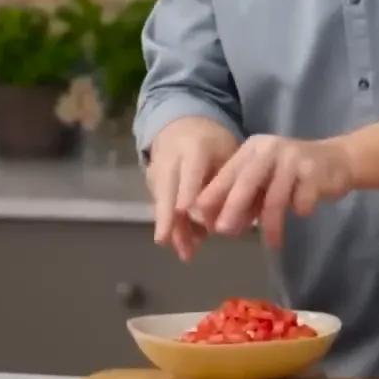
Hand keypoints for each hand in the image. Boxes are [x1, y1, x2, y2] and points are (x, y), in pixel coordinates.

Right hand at [145, 117, 239, 261]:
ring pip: (161, 203)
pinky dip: (169, 224)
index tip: (184, 212)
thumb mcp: (227, 154)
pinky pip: (159, 205)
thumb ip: (225, 184)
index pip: (189, 172)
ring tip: (185, 253)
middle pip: (166, 192)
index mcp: (194, 148)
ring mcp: (156, 170)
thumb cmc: (213, 143)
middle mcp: (170, 159)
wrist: (182, 124)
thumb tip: (223, 221)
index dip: (186, 192)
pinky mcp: (150, 181)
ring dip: (172, 229)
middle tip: (177, 247)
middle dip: (170, 221)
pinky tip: (181, 242)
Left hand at [193, 135, 354, 246]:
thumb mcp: (264, 179)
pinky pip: (302, 200)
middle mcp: (270, 148)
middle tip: (222, 231)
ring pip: (275, 197)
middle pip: (246, 182)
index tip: (199, 219)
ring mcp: (293, 158)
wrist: (338, 160)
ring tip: (272, 242)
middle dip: (233, 208)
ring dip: (272, 224)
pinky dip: (301, 210)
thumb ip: (244, 196)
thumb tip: (218, 225)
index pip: (227, 174)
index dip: (213, 197)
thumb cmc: (294, 174)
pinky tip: (303, 212)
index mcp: (252, 149)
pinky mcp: (314, 171)